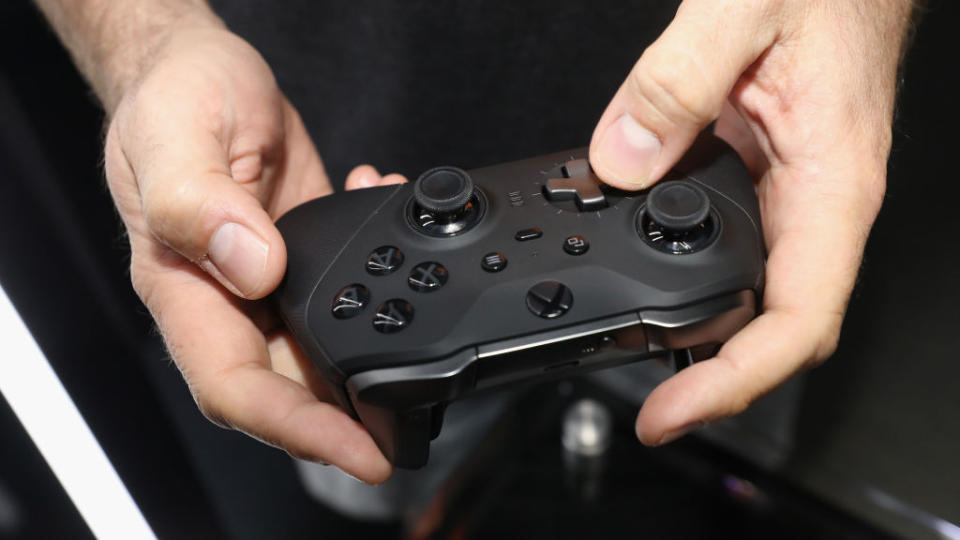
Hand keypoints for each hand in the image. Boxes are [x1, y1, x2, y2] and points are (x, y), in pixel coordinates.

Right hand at [103, 27, 403, 482]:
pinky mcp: (305, 253)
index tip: (358, 451)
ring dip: (380, 343)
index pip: (237, 388)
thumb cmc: (172, 96)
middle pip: (289, 385)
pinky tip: (395, 220)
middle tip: (414, 425)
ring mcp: (269, 280)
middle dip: (352, 416)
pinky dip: (385, 270)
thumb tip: (255, 269)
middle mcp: (228, 298)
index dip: (296, 429)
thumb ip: (200, 204)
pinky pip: (347, 287)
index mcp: (186, 290)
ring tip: (430, 331)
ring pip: (326, 344)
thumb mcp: (175, 137)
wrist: (198, 67)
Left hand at [589, 1, 914, 444]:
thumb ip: (674, 85)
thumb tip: (618, 161)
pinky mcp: (764, 177)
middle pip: (775, 327)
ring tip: (634, 349)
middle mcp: (817, 202)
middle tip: (643, 398)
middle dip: (711, 374)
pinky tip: (643, 273)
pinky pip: (731, 245)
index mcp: (831, 181)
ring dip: (699, 333)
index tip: (672, 411)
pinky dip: (686, 274)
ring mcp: (791, 195)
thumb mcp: (741, 9)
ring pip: (752, 293)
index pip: (799, 320)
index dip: (735, 381)